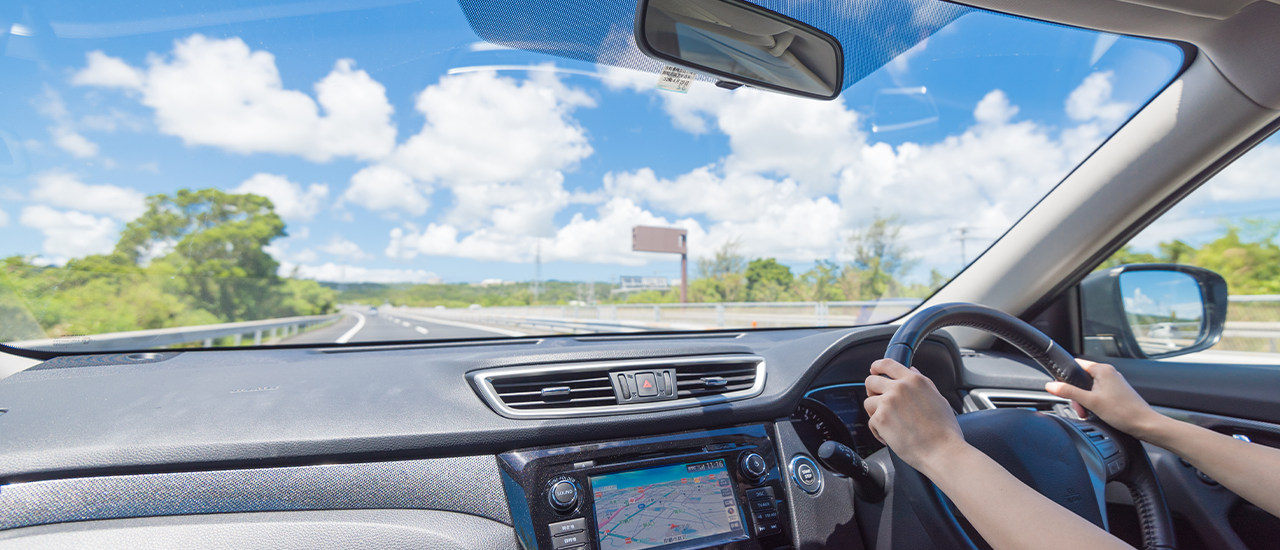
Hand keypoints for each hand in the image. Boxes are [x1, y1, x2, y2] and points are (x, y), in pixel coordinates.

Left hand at [864, 358, 967, 473]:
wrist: (942, 451)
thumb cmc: (945, 430)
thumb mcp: (938, 398)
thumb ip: (923, 382)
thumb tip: (912, 371)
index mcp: (914, 381)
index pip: (888, 364)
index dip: (877, 366)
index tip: (874, 371)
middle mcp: (899, 388)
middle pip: (871, 381)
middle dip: (872, 391)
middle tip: (879, 402)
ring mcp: (887, 403)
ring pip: (868, 402)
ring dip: (875, 413)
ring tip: (890, 424)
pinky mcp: (880, 419)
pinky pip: (871, 422)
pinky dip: (878, 431)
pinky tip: (892, 436)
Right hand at [1045, 359, 1165, 439]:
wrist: (1145, 424)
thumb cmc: (1124, 412)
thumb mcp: (1091, 402)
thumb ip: (1069, 392)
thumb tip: (1051, 385)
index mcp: (1103, 370)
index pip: (1076, 365)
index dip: (1066, 377)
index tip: (1062, 388)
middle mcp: (1109, 373)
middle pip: (1082, 379)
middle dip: (1077, 395)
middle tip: (1080, 408)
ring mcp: (1114, 383)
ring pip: (1090, 388)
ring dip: (1085, 401)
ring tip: (1089, 413)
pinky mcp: (1117, 393)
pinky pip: (1098, 394)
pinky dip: (1094, 403)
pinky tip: (1096, 413)